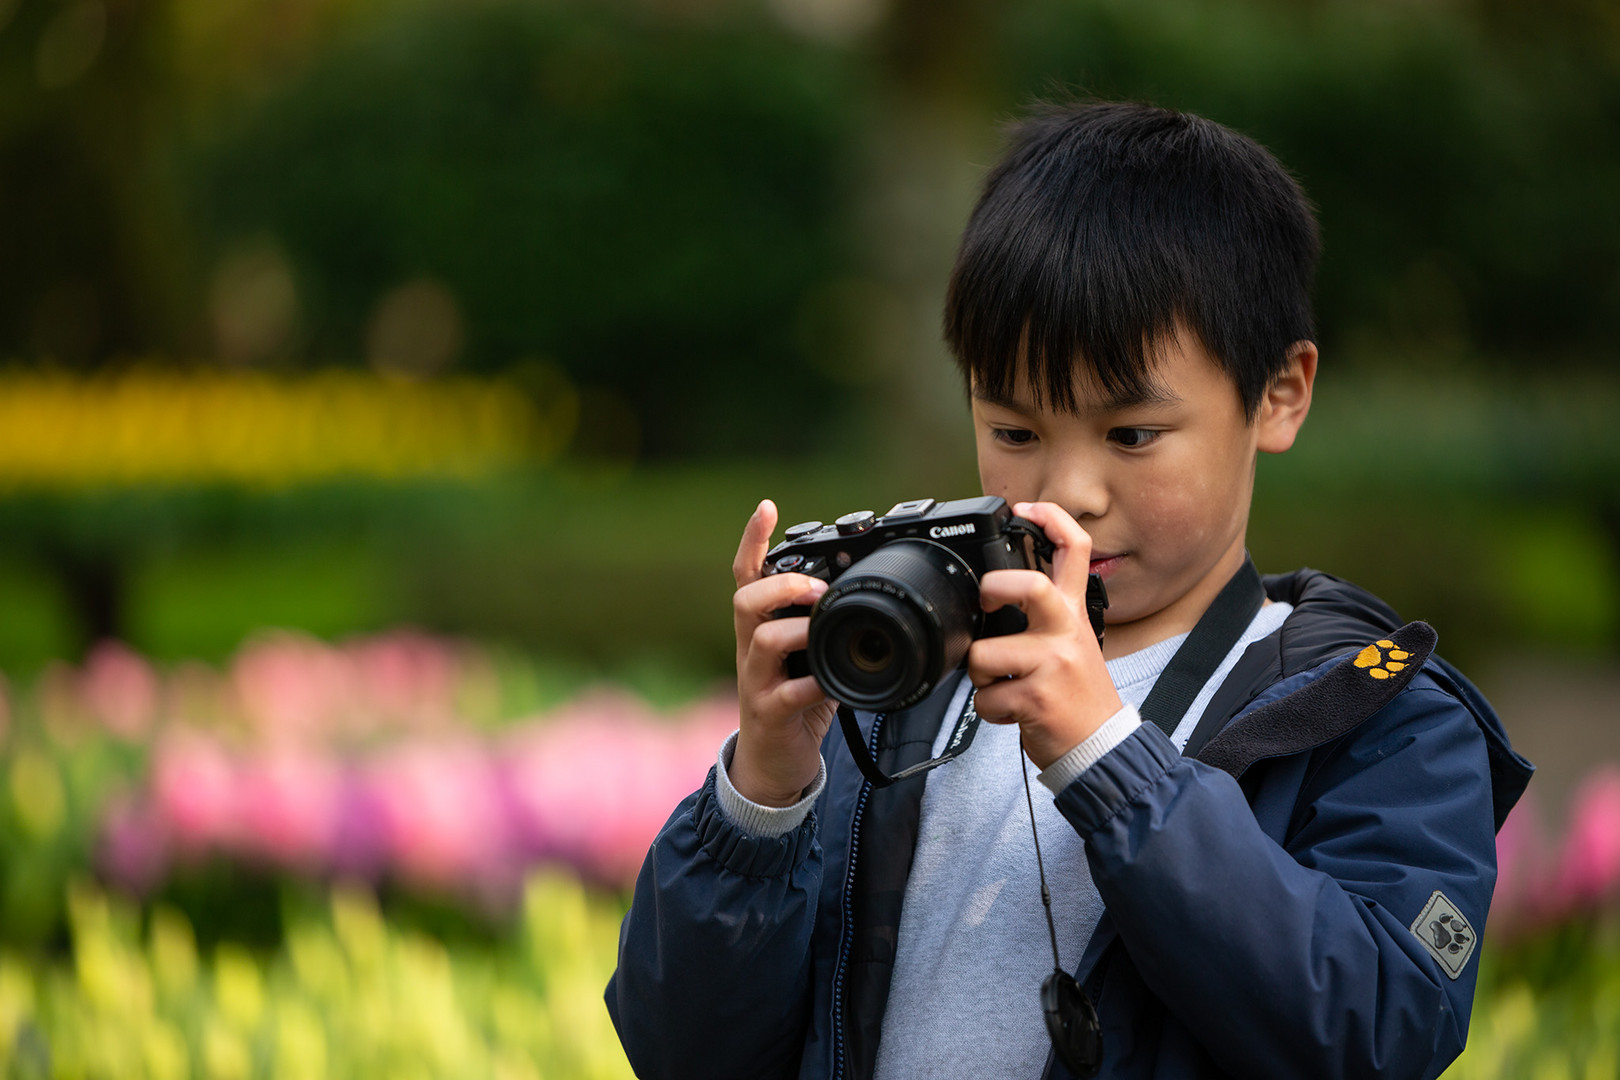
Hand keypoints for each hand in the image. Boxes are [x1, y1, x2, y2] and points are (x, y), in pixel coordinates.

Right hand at [730, 499, 835, 806]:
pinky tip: (831, 684)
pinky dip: (813, 685)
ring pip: (762, 640)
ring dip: (799, 630)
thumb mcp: (808, 655)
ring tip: (824, 631)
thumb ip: (826, 624)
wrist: (773, 762)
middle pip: (745, 598)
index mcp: (761, 627)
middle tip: (819, 589)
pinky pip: (787, 693)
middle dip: (783, 584)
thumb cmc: (795, 700)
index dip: (753, 539)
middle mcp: (750, 648)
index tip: (766, 506)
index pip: (748, 574)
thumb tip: (863, 588)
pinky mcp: (769, 713)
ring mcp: (756, 681)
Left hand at [967, 501, 1123, 768]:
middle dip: (994, 589)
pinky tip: (1013, 712)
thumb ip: (1044, 616)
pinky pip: (985, 698)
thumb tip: (995, 596)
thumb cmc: (1077, 697)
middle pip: (1030, 586)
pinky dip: (990, 710)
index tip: (1025, 507)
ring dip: (981, 677)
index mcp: (1073, 613)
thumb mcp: (1072, 644)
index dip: (1051, 518)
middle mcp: (1066, 632)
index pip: (1075, 551)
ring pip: (984, 655)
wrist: (1101, 749)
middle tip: (987, 604)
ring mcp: (1053, 665)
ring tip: (1003, 685)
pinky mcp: (1037, 698)